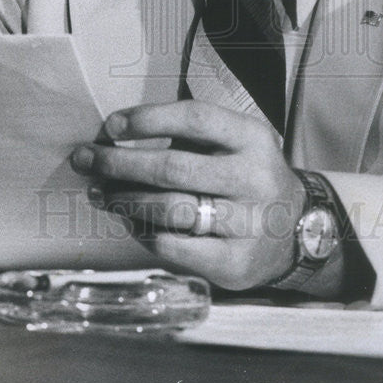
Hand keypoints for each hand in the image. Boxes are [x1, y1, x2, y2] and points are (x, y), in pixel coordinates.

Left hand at [70, 100, 305, 289]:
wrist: (296, 230)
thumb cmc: (247, 176)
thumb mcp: (235, 143)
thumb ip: (188, 138)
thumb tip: (116, 138)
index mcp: (253, 138)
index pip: (196, 119)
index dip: (149, 120)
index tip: (111, 125)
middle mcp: (254, 178)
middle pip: (174, 167)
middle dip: (120, 162)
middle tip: (86, 159)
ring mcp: (247, 224)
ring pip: (170, 210)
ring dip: (125, 199)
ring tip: (101, 192)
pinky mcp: (234, 263)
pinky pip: (174, 248)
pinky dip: (143, 233)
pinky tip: (129, 221)